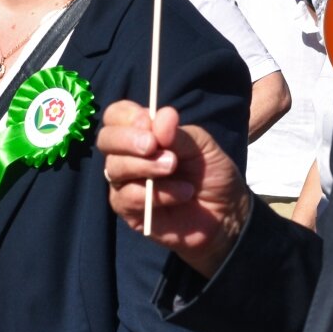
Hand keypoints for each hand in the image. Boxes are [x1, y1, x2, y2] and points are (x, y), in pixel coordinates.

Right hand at [99, 100, 251, 278]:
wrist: (227, 215)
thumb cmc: (212, 174)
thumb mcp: (203, 146)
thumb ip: (178, 133)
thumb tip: (158, 117)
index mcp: (143, 133)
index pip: (116, 116)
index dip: (127, 116)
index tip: (148, 121)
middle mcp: (128, 156)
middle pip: (106, 139)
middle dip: (128, 139)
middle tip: (153, 146)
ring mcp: (126, 184)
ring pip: (114, 168)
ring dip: (145, 166)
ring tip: (173, 167)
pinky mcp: (129, 211)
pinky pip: (127, 197)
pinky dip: (156, 194)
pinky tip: (182, 193)